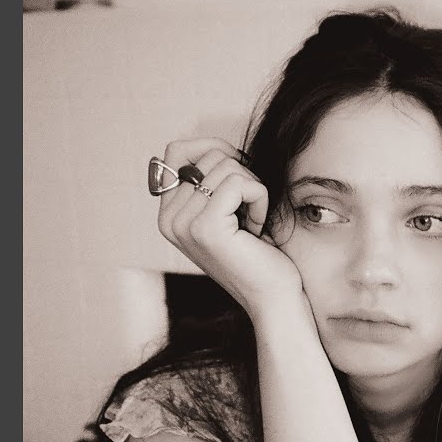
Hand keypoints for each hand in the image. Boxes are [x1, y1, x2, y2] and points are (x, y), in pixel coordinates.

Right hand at [156, 138, 304, 318]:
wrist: (273, 295)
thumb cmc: (258, 250)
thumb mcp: (229, 206)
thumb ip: (212, 176)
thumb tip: (216, 146)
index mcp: (168, 213)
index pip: (177, 149)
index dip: (216, 151)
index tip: (239, 179)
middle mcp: (168, 219)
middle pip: (209, 154)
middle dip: (242, 177)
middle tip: (247, 214)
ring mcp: (183, 225)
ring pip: (226, 165)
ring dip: (253, 190)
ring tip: (251, 224)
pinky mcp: (205, 229)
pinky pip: (239, 183)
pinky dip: (259, 199)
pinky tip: (256, 228)